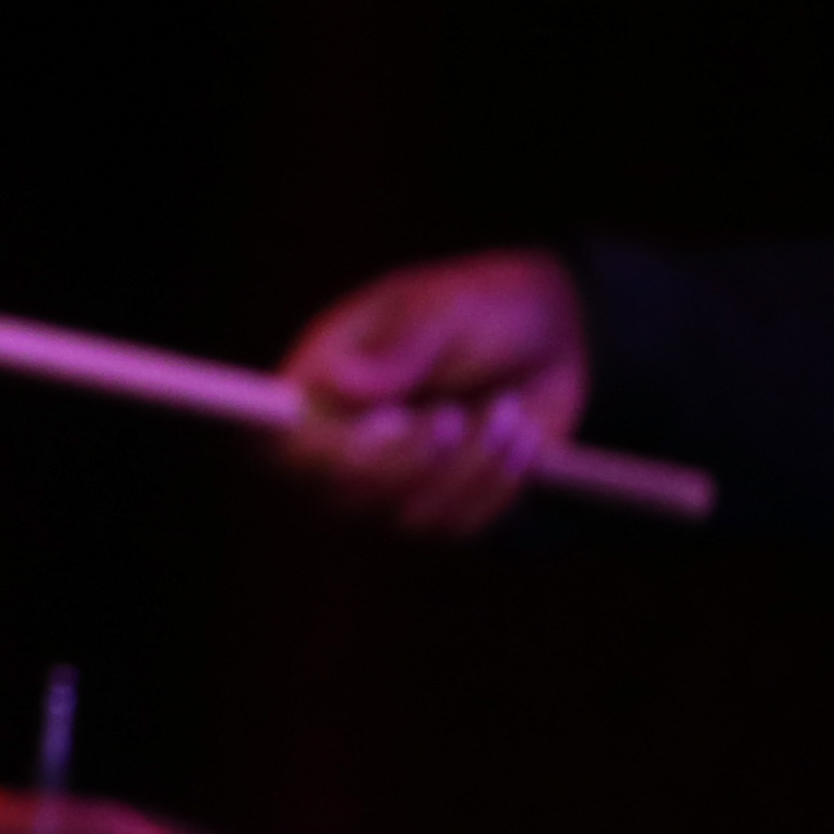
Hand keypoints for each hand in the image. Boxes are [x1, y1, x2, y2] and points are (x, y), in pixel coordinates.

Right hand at [275, 249, 592, 538]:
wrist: (552, 339)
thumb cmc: (483, 306)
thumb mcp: (446, 308)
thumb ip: (400, 344)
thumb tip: (340, 383)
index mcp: (321, 380)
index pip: (280, 442)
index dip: (315, 452)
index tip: (387, 423)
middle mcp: (343, 441)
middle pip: (342, 495)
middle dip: (412, 462)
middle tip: (458, 414)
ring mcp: (390, 482)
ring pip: (407, 518)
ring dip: (469, 469)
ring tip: (507, 411)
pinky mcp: (440, 507)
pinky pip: (458, 528)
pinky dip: (498, 486)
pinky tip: (521, 438)